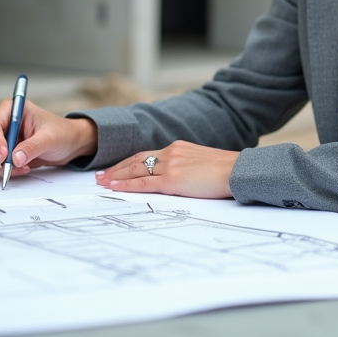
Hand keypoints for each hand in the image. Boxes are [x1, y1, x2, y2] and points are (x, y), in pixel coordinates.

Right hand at [0, 100, 97, 178]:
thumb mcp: (50, 139)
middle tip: (12, 168)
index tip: (3, 157)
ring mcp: (2, 137)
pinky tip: (21, 169)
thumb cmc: (62, 133)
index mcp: (13, 109)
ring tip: (23, 168)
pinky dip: (2, 170)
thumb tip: (15, 158)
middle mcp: (4, 121)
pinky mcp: (4, 151)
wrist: (70, 144)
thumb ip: (32, 147)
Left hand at [96, 141, 237, 198]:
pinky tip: (115, 188)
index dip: (129, 162)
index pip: (146, 155)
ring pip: (136, 170)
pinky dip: (127, 185)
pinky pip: (144, 183)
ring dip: (116, 177)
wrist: (237, 170)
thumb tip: (181, 176)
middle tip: (100, 176)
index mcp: (177, 148)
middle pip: (136, 160)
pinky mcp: (172, 180)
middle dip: (117, 168)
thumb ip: (187, 165)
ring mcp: (170, 165)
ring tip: (102, 182)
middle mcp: (170, 153)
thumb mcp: (202, 161)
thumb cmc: (226, 170)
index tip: (116, 168)